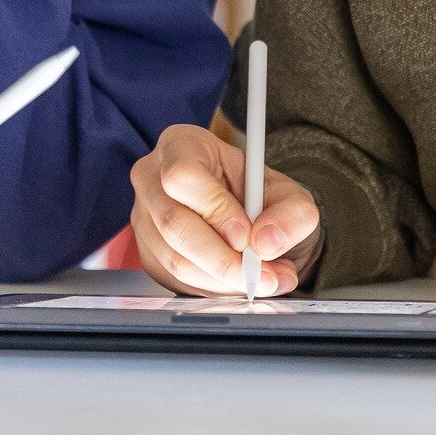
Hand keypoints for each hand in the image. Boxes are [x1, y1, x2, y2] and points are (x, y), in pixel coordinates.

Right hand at [129, 124, 320, 296]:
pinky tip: (238, 282)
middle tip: (262, 275)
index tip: (247, 236)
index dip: (216, 210)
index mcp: (182, 145)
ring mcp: (143, 218)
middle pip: (174, 224)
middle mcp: (152, 178)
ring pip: (175, 259)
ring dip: (223, 280)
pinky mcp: (146, 253)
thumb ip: (292, 214)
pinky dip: (212, 289)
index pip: (183, 175)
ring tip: (263, 280)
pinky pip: (174, 280)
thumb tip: (266, 243)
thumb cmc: (260, 197)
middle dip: (223, 259)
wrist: (248, 219)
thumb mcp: (290, 196)